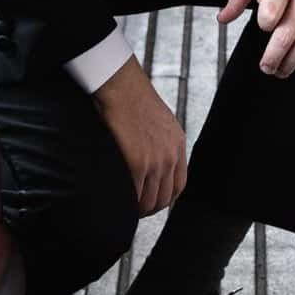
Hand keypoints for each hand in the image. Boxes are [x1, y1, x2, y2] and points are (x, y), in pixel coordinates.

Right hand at [91, 55, 187, 214]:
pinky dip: (126, 203)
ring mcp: (156, 161)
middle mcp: (171, 155)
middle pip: (164, 199)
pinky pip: (134, 195)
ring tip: (122, 209)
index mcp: (177, 145)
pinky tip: (116, 201)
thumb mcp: (159, 121)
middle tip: (132, 210)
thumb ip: (161, 143)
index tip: (150, 203)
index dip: (164, 200)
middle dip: (148, 209)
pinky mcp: (138, 163)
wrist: (120, 84)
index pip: (178, 186)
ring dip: (136, 209)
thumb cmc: (131, 98)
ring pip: (149, 201)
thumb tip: (151, 161)